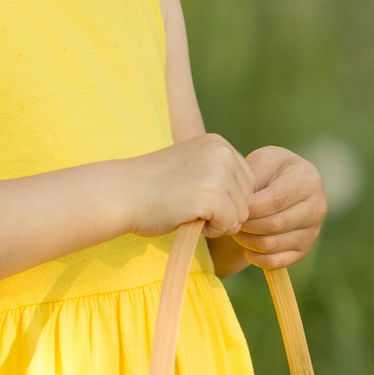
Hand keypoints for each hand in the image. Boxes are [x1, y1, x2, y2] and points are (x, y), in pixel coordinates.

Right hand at [121, 134, 256, 238]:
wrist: (122, 193)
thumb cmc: (153, 186)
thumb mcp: (192, 166)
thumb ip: (218, 173)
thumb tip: (251, 201)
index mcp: (218, 143)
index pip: (246, 181)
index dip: (225, 197)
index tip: (197, 196)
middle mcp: (222, 153)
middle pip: (248, 198)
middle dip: (225, 211)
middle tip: (191, 206)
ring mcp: (218, 173)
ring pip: (242, 214)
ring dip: (219, 222)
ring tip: (189, 212)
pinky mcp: (212, 196)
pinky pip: (230, 225)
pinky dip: (212, 231)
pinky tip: (189, 219)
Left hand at [230, 146, 326, 267]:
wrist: (281, 184)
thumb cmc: (268, 171)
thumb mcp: (262, 161)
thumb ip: (254, 178)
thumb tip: (245, 205)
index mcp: (308, 180)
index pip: (276, 200)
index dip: (251, 208)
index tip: (232, 208)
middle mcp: (317, 207)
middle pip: (275, 224)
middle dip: (247, 225)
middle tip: (231, 221)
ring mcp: (313, 231)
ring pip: (272, 244)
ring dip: (247, 241)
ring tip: (237, 230)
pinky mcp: (304, 249)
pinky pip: (277, 262)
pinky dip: (256, 258)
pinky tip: (246, 246)